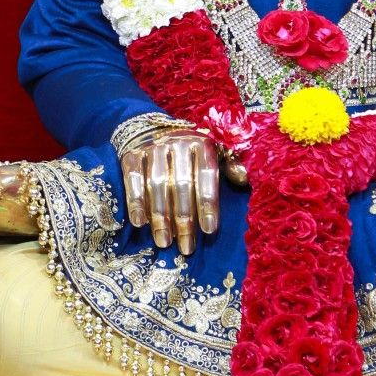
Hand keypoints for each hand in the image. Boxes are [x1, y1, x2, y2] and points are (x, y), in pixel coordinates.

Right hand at [120, 129, 219, 254]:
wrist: (151, 128)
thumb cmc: (190, 152)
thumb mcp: (214, 152)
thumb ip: (230, 165)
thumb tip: (244, 179)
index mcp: (202, 143)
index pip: (207, 174)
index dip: (208, 202)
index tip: (209, 230)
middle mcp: (178, 142)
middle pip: (182, 183)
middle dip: (184, 218)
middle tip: (186, 246)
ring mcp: (153, 147)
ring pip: (157, 184)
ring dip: (161, 215)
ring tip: (164, 242)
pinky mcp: (131, 155)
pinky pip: (133, 179)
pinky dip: (136, 201)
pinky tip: (139, 222)